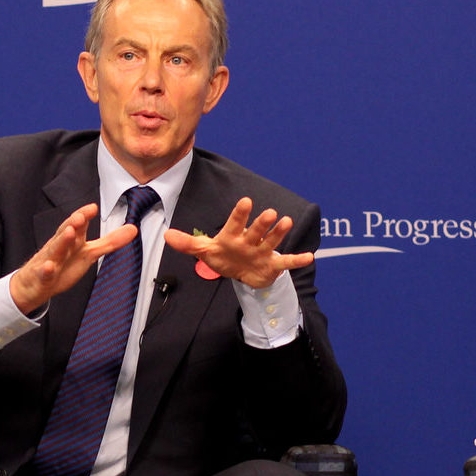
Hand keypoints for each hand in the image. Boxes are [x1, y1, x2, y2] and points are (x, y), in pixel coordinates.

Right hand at [9, 203, 137, 314]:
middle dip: (73, 223)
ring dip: (61, 241)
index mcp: (72, 240)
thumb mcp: (89, 253)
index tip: (93, 207)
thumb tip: (133, 229)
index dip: (84, 216)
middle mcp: (60, 247)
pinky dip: (46, 270)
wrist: (34, 285)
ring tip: (69, 232)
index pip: (77, 225)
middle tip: (81, 216)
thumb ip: (110, 242)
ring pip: (55, 249)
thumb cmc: (62, 265)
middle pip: (65, 232)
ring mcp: (49, 261)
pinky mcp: (43, 277)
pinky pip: (44, 273)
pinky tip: (49, 266)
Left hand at [163, 197, 314, 289]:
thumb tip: (166, 236)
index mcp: (233, 236)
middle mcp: (250, 240)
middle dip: (261, 223)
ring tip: (286, 222)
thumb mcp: (205, 251)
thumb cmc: (224, 257)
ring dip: (279, 233)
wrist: (241, 274)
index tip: (246, 201)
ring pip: (271, 241)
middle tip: (270, 213)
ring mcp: (262, 251)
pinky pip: (286, 262)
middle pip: (256, 231)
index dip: (240, 214)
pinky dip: (297, 260)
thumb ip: (188, 243)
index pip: (235, 223)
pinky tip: (309, 256)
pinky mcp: (272, 265)